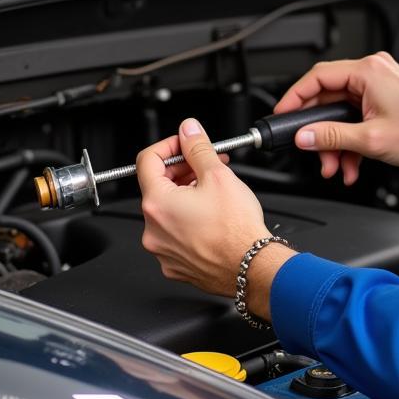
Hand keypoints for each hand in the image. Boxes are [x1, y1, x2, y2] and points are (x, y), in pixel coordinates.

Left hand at [136, 119, 295, 314]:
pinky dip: (189, 222)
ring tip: (214, 193)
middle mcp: (152, 229)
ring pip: (168, 212)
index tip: (184, 144)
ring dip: (186, 197)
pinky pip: (175, 236)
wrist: (251, 268)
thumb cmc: (237, 230)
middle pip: (158, 187)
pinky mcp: (175, 264)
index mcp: (157, 203)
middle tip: (207, 166)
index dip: (168, 146)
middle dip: (182, 171)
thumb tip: (189, 131)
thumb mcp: (219, 176)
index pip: (147, 161)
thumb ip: (198, 148)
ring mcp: (162, 250)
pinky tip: (211, 218)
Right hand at [274, 51, 398, 184]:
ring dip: (336, 141)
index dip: (294, 97)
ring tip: (337, 166)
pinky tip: (352, 162)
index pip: (317, 78)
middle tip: (314, 152)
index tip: (282, 115)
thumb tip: (304, 137)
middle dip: (321, 131)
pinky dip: (351, 138)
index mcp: (367, 71)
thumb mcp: (370, 140)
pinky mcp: (384, 97)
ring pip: (341, 111)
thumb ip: (331, 137)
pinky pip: (356, 116)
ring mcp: (379, 84)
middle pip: (328, 98)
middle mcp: (372, 72)